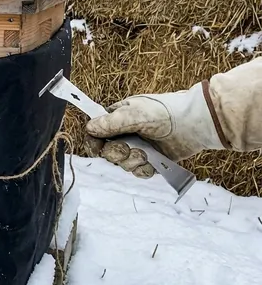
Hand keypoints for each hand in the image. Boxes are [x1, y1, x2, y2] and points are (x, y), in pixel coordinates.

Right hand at [84, 82, 224, 177]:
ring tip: (146, 154)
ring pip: (123, 164)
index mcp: (117, 119)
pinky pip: (139, 172)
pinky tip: (153, 162)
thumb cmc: (164, 112)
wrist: (195, 123)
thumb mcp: (134, 114)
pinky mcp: (152, 160)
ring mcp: (139, 148)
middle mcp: (125, 134)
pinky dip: (144, 170)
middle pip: (107, 153)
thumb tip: (88, 128)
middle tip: (129, 148)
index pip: (95, 134)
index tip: (98, 148)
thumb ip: (110, 123)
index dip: (94, 143)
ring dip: (132, 161)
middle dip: (117, 153)